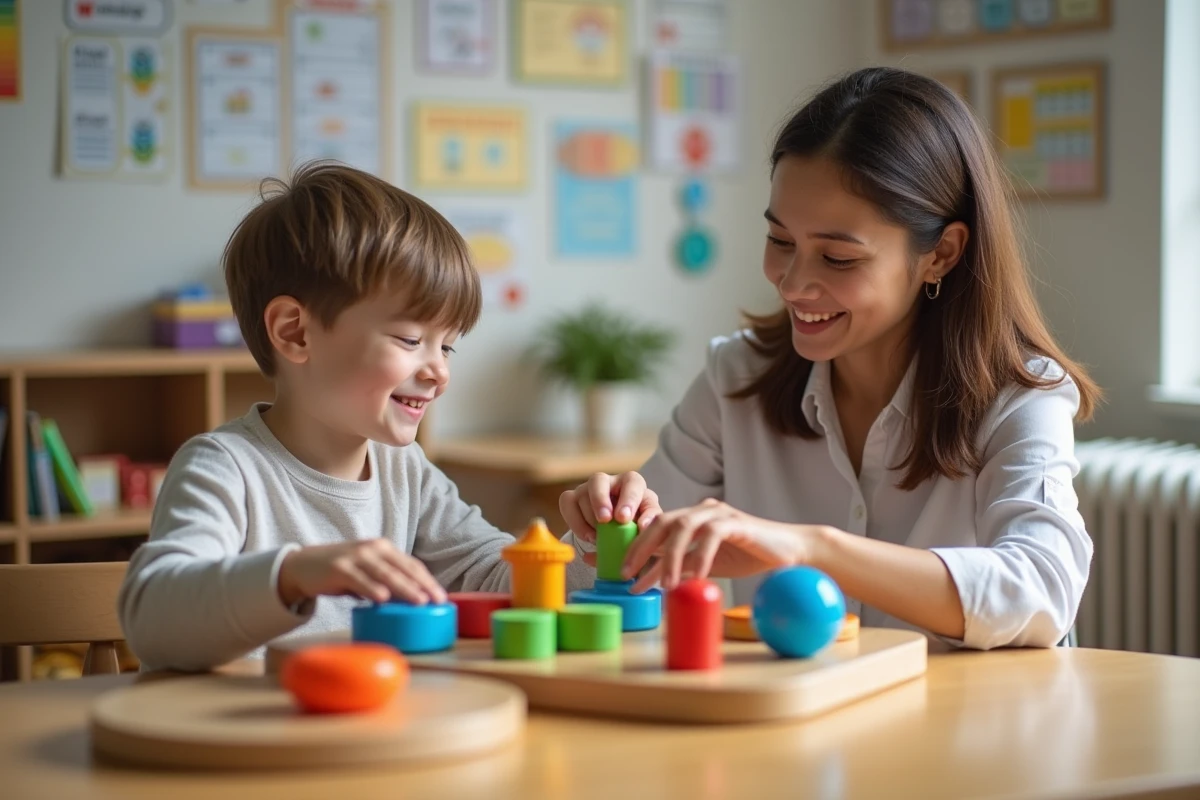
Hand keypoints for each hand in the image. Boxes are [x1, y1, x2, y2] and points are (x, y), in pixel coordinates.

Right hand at [278, 539, 447, 607]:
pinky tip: (383, 598)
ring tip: (420, 601)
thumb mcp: (368, 572)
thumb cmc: (341, 571)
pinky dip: (372, 588)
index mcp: (383, 548)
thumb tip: (412, 600)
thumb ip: (387, 580)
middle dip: (423, 585)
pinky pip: (360, 580)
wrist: (302, 565)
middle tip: (438, 601)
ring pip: (386, 574)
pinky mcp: (339, 568)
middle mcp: (373, 549)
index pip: (412, 565)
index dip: (428, 580)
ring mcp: (356, 557)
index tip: (442, 597)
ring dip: (405, 588)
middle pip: (404, 568)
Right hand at [559, 471, 662, 565]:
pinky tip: (588, 536)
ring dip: (589, 518)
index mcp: (632, 484)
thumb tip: (644, 526)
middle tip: (604, 520)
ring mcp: (588, 488)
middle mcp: (609, 481)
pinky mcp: (572, 498)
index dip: (628, 499)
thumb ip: (649, 523)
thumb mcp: (648, 524)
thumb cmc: (636, 526)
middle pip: (598, 480)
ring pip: (582, 495)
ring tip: (598, 538)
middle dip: (600, 500)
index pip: (632, 482)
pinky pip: (567, 503)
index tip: (623, 518)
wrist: (618, 536)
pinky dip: (575, 522)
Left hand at [621, 499, 826, 592]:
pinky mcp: (737, 523)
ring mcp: (719, 513)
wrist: (788, 551)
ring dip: (668, 556)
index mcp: (691, 518)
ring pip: (683, 526)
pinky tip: (695, 578)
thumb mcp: (705, 564)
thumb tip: (647, 580)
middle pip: (661, 521)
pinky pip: (711, 536)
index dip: (633, 547)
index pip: (654, 528)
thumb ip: (680, 567)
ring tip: (662, 585)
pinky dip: (700, 557)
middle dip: (640, 547)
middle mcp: (701, 510)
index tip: (617, 571)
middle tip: (627, 574)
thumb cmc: (747, 556)